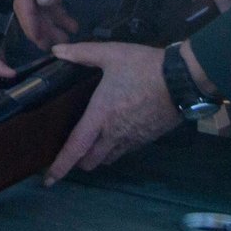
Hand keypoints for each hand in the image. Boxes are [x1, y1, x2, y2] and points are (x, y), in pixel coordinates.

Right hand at [15, 0, 116, 49]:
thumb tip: (41, 3)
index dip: (28, 20)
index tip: (38, 39)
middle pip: (28, 4)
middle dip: (38, 26)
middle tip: (52, 47)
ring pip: (40, 5)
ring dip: (51, 23)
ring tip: (66, 39)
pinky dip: (59, 13)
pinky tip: (71, 25)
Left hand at [44, 41, 179, 183]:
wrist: (182, 79)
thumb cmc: (144, 67)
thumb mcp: (111, 54)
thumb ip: (81, 53)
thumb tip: (56, 51)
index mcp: (100, 116)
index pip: (75, 148)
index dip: (60, 165)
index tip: (48, 180)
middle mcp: (113, 134)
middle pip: (90, 161)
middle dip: (78, 161)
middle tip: (72, 149)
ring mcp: (132, 139)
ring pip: (108, 158)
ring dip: (97, 155)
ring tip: (92, 141)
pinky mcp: (146, 139)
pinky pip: (124, 150)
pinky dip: (115, 147)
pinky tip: (116, 132)